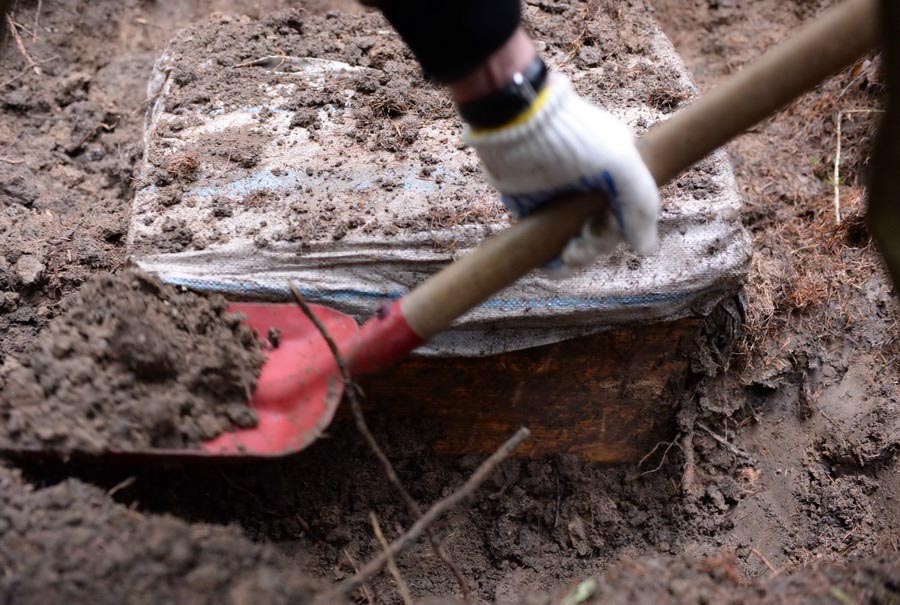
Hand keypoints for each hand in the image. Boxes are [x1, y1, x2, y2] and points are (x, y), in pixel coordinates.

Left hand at [464, 74, 659, 274]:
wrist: (519, 126)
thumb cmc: (574, 139)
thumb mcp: (621, 165)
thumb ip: (642, 204)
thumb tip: (647, 249)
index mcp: (614, 172)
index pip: (626, 214)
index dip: (620, 230)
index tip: (609, 229)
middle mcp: (588, 188)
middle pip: (601, 232)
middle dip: (595, 245)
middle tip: (583, 243)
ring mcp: (560, 200)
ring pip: (575, 241)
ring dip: (577, 256)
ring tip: (569, 256)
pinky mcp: (532, 210)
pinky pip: (547, 242)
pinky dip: (552, 259)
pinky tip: (554, 267)